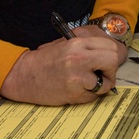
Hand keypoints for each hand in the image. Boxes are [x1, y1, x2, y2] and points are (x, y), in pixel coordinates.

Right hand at [0, 29, 127, 104]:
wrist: (25, 75)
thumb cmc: (46, 60)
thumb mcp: (66, 44)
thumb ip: (87, 47)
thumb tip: (109, 53)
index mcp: (78, 42)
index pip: (110, 46)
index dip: (111, 56)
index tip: (104, 63)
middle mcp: (79, 56)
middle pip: (113, 59)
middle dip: (111, 70)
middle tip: (102, 75)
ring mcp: (77, 75)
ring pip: (107, 81)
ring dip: (102, 85)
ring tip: (88, 84)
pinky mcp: (73, 91)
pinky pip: (94, 95)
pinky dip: (90, 96)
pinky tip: (78, 91)